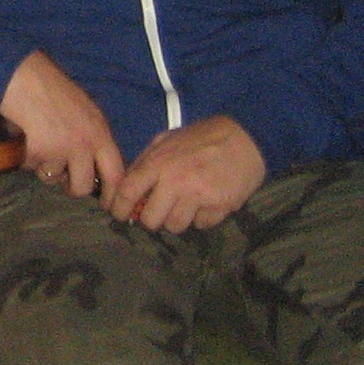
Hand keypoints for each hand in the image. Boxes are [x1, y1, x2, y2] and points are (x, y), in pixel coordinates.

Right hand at [0, 49, 124, 200]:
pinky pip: (31, 167)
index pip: (116, 174)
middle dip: (72, 188)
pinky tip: (25, 136)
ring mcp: (58, 152)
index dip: (113, 194)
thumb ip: (93, 138)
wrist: (22, 77)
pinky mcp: (35, 154)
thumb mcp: (86, 111)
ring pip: (52, 178)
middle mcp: (83, 146)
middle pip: (83, 187)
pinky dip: (27, 157)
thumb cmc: (54, 88)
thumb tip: (94, 166)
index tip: (108, 204)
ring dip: (45, 167)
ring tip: (39, 142)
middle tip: (64, 181)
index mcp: (100, 133)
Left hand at [107, 116, 264, 232]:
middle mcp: (175, 182)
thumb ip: (146, 162)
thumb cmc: (201, 138)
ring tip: (185, 205)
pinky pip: (201, 225)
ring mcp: (198, 196)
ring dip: (177, 220)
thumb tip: (127, 186)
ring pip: (175, 226)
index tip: (120, 215)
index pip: (127, 193)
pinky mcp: (219, 206)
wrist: (245, 137)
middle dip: (151, 219)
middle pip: (150, 220)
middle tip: (158, 213)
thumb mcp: (166, 140)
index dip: (118, 208)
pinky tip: (206, 203)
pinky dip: (201, 218)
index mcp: (158, 163)